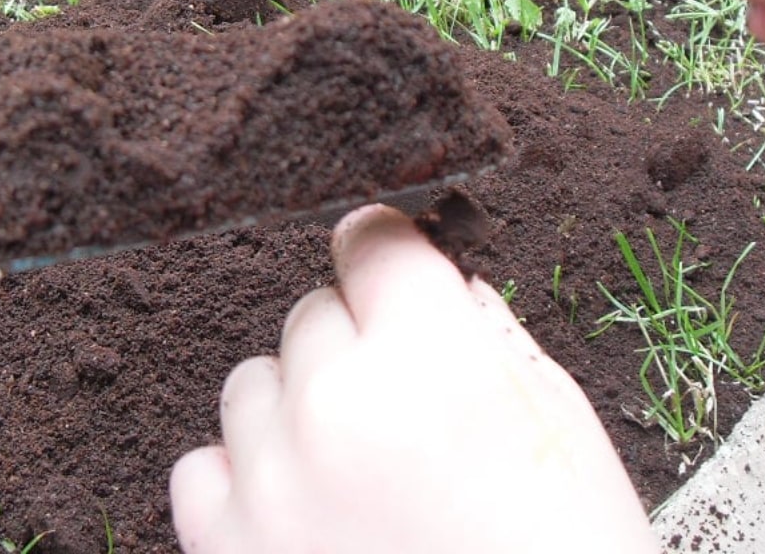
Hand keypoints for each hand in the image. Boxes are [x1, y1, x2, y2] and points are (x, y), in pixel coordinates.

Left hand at [170, 204, 656, 553]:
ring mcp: (272, 481)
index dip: (385, 251)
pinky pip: (201, 465)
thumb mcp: (563, 430)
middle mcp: (336, 405)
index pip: (371, 241)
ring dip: (294, 406)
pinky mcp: (228, 550)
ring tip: (350, 468)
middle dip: (352, 343)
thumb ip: (490, 336)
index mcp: (431, 361)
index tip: (389, 270)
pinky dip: (242, 477)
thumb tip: (439, 281)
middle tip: (398, 408)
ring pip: (252, 380)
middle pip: (311, 311)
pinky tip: (296, 512)